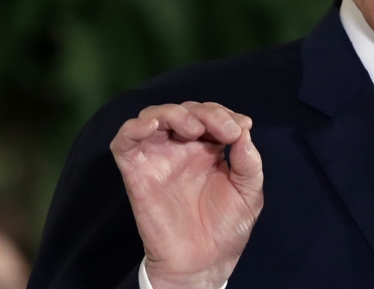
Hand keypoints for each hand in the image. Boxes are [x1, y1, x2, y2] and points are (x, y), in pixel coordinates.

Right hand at [110, 102, 263, 288]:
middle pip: (186, 110)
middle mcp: (182, 148)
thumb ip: (249, 161)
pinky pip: (124, 141)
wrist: (203, 263)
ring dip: (174, 113)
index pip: (212, 116)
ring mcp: (159, 157)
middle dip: (207, 113)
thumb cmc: (226, 228)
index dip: (226, 114)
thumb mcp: (249, 192)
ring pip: (154, 116)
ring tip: (193, 129)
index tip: (242, 128)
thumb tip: (244, 131)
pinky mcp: (137, 172)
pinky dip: (134, 127)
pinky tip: (152, 126)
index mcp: (209, 149)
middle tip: (225, 131)